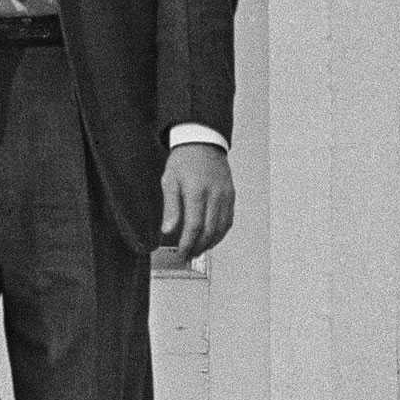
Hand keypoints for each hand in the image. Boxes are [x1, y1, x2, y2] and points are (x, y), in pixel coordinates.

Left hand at [159, 142, 234, 260]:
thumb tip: (168, 230)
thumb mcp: (169, 181)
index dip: (188, 244)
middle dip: (198, 247)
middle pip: (209, 230)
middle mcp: (215, 195)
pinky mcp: (231, 196)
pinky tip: (211, 239)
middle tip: (188, 256)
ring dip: (210, 243)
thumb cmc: (184, 161)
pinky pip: (228, 220)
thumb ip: (170, 207)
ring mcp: (225, 196)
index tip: (181, 253)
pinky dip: (221, 233)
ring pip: (221, 228)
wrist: (203, 142)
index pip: (194, 226)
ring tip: (198, 251)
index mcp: (197, 192)